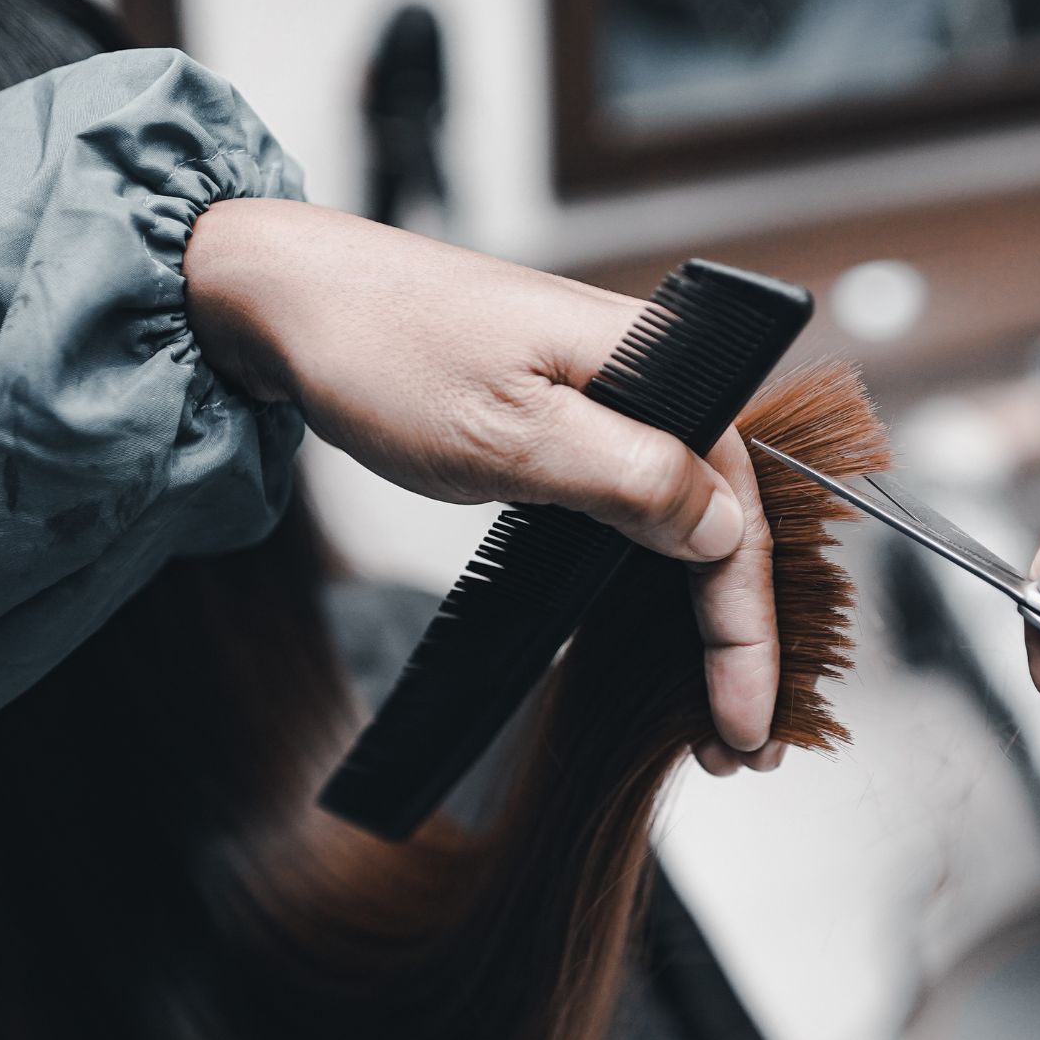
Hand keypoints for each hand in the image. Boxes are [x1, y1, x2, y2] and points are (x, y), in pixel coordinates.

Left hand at [185, 198, 782, 763]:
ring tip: (710, 709)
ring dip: (707, 621)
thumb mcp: (511, 435)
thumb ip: (632, 481)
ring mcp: (622, 401)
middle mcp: (659, 379)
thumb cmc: (385, 347)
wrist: (291, 296)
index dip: (748, 632)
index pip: (740, 518)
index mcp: (664, 366)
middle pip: (733, 526)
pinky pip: (647, 508)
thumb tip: (725, 531)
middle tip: (738, 744)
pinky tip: (665, 633)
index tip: (744, 720)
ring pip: (694, 524)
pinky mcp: (582, 422)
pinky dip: (660, 581)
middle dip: (740, 643)